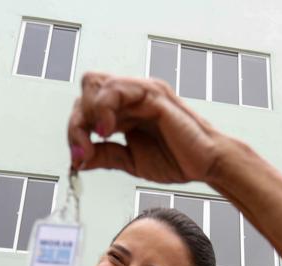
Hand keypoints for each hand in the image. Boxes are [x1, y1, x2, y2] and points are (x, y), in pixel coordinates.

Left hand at [67, 73, 227, 183]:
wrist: (206, 165)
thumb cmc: (176, 160)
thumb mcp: (130, 161)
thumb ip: (105, 156)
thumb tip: (78, 161)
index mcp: (124, 110)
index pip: (86, 107)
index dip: (75, 132)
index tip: (79, 159)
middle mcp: (130, 96)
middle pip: (86, 89)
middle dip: (77, 121)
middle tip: (84, 150)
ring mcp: (141, 91)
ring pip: (95, 84)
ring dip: (88, 114)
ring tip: (97, 139)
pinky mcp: (152, 93)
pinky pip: (116, 88)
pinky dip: (103, 108)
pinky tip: (106, 130)